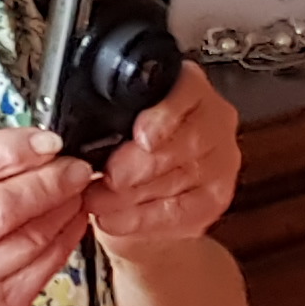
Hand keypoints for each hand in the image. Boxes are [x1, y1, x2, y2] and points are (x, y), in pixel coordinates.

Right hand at [0, 128, 90, 305]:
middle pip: (0, 203)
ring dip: (64, 204)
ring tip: (76, 187)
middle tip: (70, 163)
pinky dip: (66, 237)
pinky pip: (43, 266)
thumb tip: (5, 154)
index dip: (6, 148)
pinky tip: (72, 220)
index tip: (39, 140)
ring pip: (29, 234)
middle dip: (47, 176)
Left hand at [87, 65, 240, 247]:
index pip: (188, 91)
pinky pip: (179, 211)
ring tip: (97, 200)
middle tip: (106, 177)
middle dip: (140, 163)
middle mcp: (214, 121)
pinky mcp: (215, 199)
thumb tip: (83, 141)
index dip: (165, 115)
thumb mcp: (115, 126)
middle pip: (186, 141)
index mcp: (190, 88)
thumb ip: (110, 124)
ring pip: (179, 178)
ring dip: (132, 194)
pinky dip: (141, 218)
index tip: (141, 135)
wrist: (142, 202)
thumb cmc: (128, 154)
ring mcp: (221, 161)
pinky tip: (114, 218)